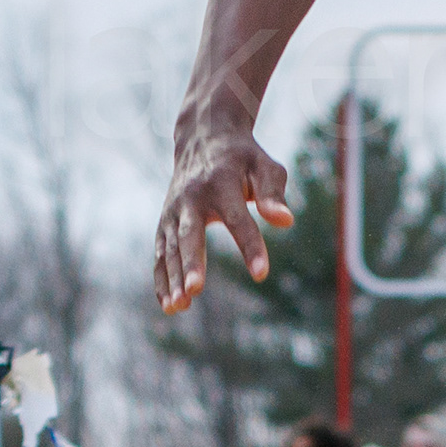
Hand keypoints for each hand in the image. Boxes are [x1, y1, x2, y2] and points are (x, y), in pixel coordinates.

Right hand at [155, 117, 294, 313]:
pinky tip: (169, 305)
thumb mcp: (265, 166)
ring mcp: (173, 211)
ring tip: (179, 307)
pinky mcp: (165, 222)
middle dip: (191, 262)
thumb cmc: (243, 158)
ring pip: (170, 248)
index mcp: (221, 183)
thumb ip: (273, 193)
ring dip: (172, 278)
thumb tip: (285, 221)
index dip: (250, 246)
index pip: (237, 218)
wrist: (203, 139)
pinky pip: (160, 253)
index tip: (261, 274)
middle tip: (195, 290)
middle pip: (190, 234)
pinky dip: (161, 279)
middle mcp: (191, 198)